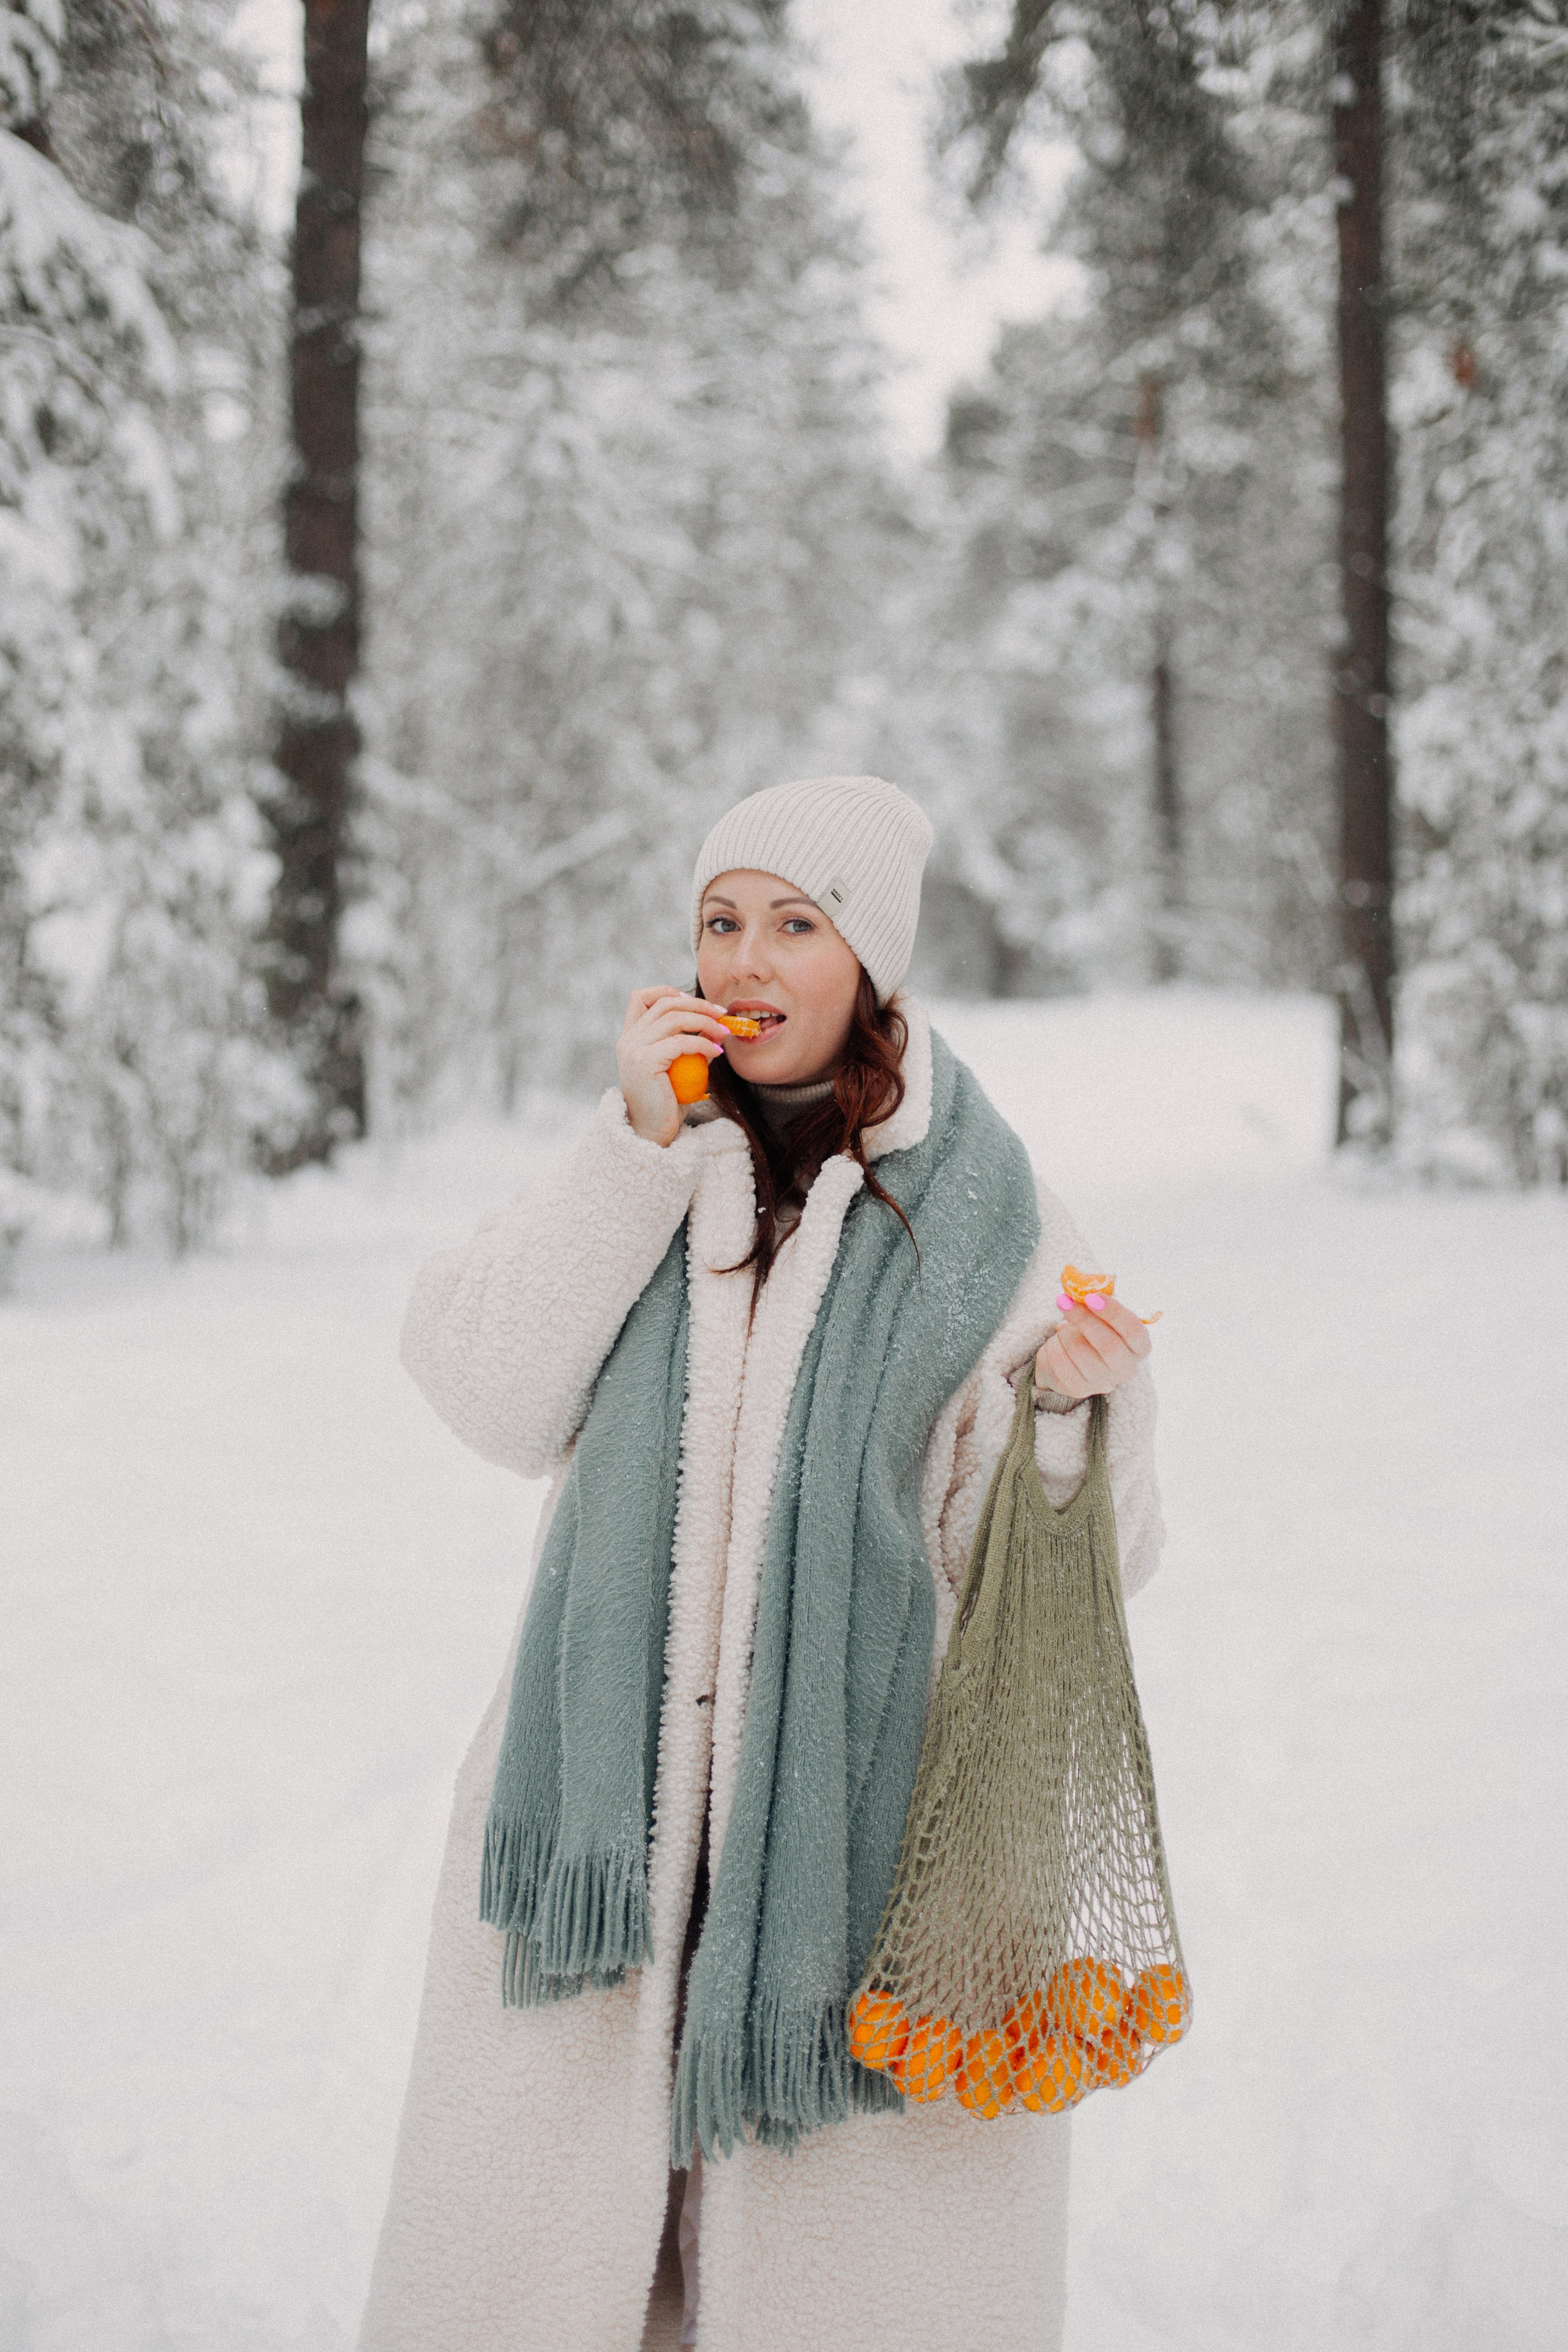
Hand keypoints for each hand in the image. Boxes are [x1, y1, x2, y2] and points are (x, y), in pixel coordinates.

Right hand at [616, 986, 733, 1146]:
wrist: (652, 1133)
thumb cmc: (666, 1103)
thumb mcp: (675, 1067)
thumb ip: (685, 1045)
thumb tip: (714, 1028)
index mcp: (630, 1037)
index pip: (640, 997)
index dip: (668, 991)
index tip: (694, 1002)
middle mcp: (628, 1040)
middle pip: (665, 1003)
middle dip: (698, 1004)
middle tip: (722, 1015)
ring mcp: (634, 1049)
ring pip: (675, 1018)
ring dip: (706, 1022)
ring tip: (724, 1033)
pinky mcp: (645, 1062)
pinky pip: (681, 1042)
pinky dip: (703, 1043)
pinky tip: (716, 1051)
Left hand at [1036, 1294, 1151, 1400]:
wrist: (1068, 1359)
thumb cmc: (1090, 1332)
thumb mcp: (1098, 1316)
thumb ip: (1096, 1302)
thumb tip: (1079, 1287)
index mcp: (1138, 1348)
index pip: (1134, 1331)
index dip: (1114, 1313)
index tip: (1091, 1297)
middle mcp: (1125, 1369)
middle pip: (1108, 1345)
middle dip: (1084, 1319)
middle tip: (1064, 1300)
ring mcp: (1102, 1383)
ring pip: (1080, 1352)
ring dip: (1065, 1333)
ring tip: (1061, 1326)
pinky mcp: (1078, 1389)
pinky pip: (1060, 1363)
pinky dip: (1053, 1347)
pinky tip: (1057, 1343)